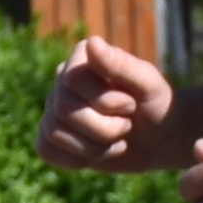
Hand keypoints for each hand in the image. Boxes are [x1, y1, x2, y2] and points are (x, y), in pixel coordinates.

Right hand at [37, 32, 180, 171]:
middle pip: (64, 110)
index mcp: (82, 57)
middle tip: (126, 126)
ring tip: (115, 140)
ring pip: (54, 132)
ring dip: (94, 147)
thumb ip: (121, 64)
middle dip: (103, 128)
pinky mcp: (50, 136)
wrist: (158, 138)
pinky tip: (98, 153)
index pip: (73, 80)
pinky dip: (77, 159)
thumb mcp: (148, 84)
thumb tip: (91, 42)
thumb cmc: (156, 105)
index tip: (130, 105)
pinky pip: (45, 150)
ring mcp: (53, 108)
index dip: (105, 101)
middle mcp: (62, 80)